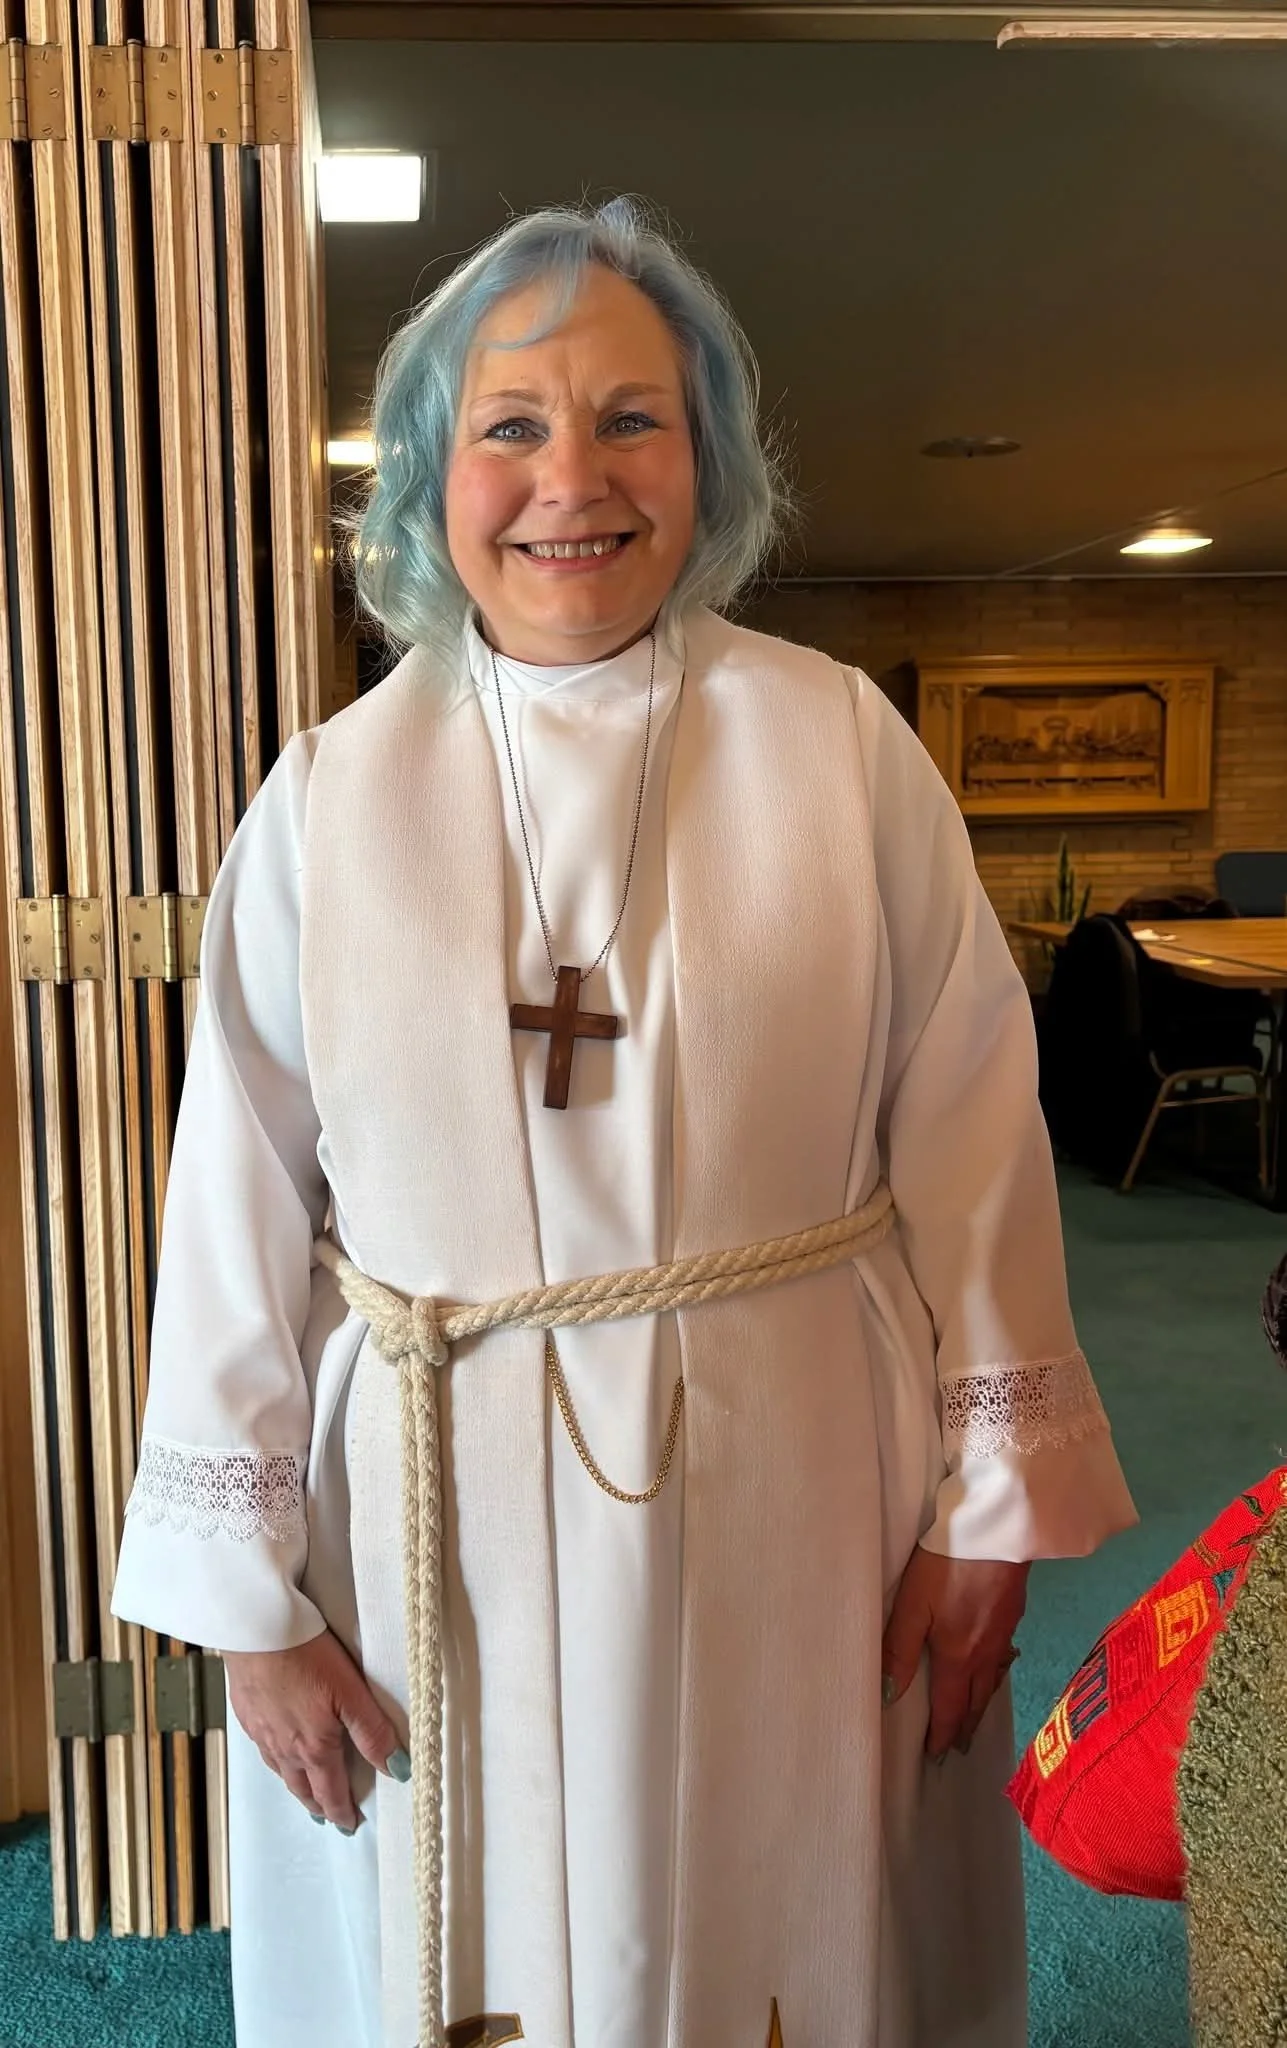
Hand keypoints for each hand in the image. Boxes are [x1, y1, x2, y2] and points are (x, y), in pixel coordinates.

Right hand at [223, 1630, 408, 1830]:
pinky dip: (275, 1759)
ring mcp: (261, 1731)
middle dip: (318, 1804)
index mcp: (313, 1746)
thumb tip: (397, 1769)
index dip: (342, 1810)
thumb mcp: (350, 1692)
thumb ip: (373, 1732)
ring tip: (305, 1790)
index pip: (331, 1791)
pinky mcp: (246, 1712)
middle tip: (328, 1815)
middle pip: (302, 1787)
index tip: (349, 1824)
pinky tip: (276, 1750)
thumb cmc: (305, 1655)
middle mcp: (284, 1747)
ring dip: (296, 1785)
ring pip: (280, 1770)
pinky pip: (262, 1747)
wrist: (256, 1630)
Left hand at [881, 1547, 1028, 1761]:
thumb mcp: (913, 1605)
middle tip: (958, 1748)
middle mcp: (984, 1653)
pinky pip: (1003, 1658)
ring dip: (982, 1703)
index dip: (942, 1733)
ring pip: (992, 1680)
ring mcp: (1003, 1633)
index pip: (949, 1707)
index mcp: (958, 1656)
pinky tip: (994, 1666)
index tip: (936, 1755)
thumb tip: (889, 1698)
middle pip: (976, 1699)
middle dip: (965, 1726)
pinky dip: (995, 1674)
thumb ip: (899, 1649)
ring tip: (975, 1716)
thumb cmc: (947, 1564)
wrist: (997, 1530)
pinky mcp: (1014, 1612)